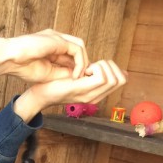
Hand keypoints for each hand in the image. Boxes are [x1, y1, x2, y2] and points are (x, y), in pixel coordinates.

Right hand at [0, 29, 89, 83]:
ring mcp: (57, 37)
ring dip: (83, 63)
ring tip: (80, 78)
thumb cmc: (22, 67)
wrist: (10, 58)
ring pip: (79, 47)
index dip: (76, 67)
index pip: (70, 53)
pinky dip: (79, 63)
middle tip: (82, 79)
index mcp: (51, 45)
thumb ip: (61, 72)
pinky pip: (77, 50)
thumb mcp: (47, 73)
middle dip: (82, 64)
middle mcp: (56, 38)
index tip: (77, 80)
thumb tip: (76, 76)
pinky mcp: (58, 40)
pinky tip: (75, 75)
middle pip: (77, 48)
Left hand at [12, 59, 126, 121]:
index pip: (122, 80)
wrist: (40, 93)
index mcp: (97, 93)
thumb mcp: (79, 76)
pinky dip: (95, 68)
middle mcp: (96, 96)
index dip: (112, 68)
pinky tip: (83, 69)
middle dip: (110, 66)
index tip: (94, 66)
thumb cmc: (56, 83)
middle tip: (91, 66)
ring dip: (102, 66)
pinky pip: (102, 77)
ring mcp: (90, 95)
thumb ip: (93, 73)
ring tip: (86, 68)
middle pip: (121, 79)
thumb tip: (110, 66)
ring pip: (114, 78)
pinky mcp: (82, 90)